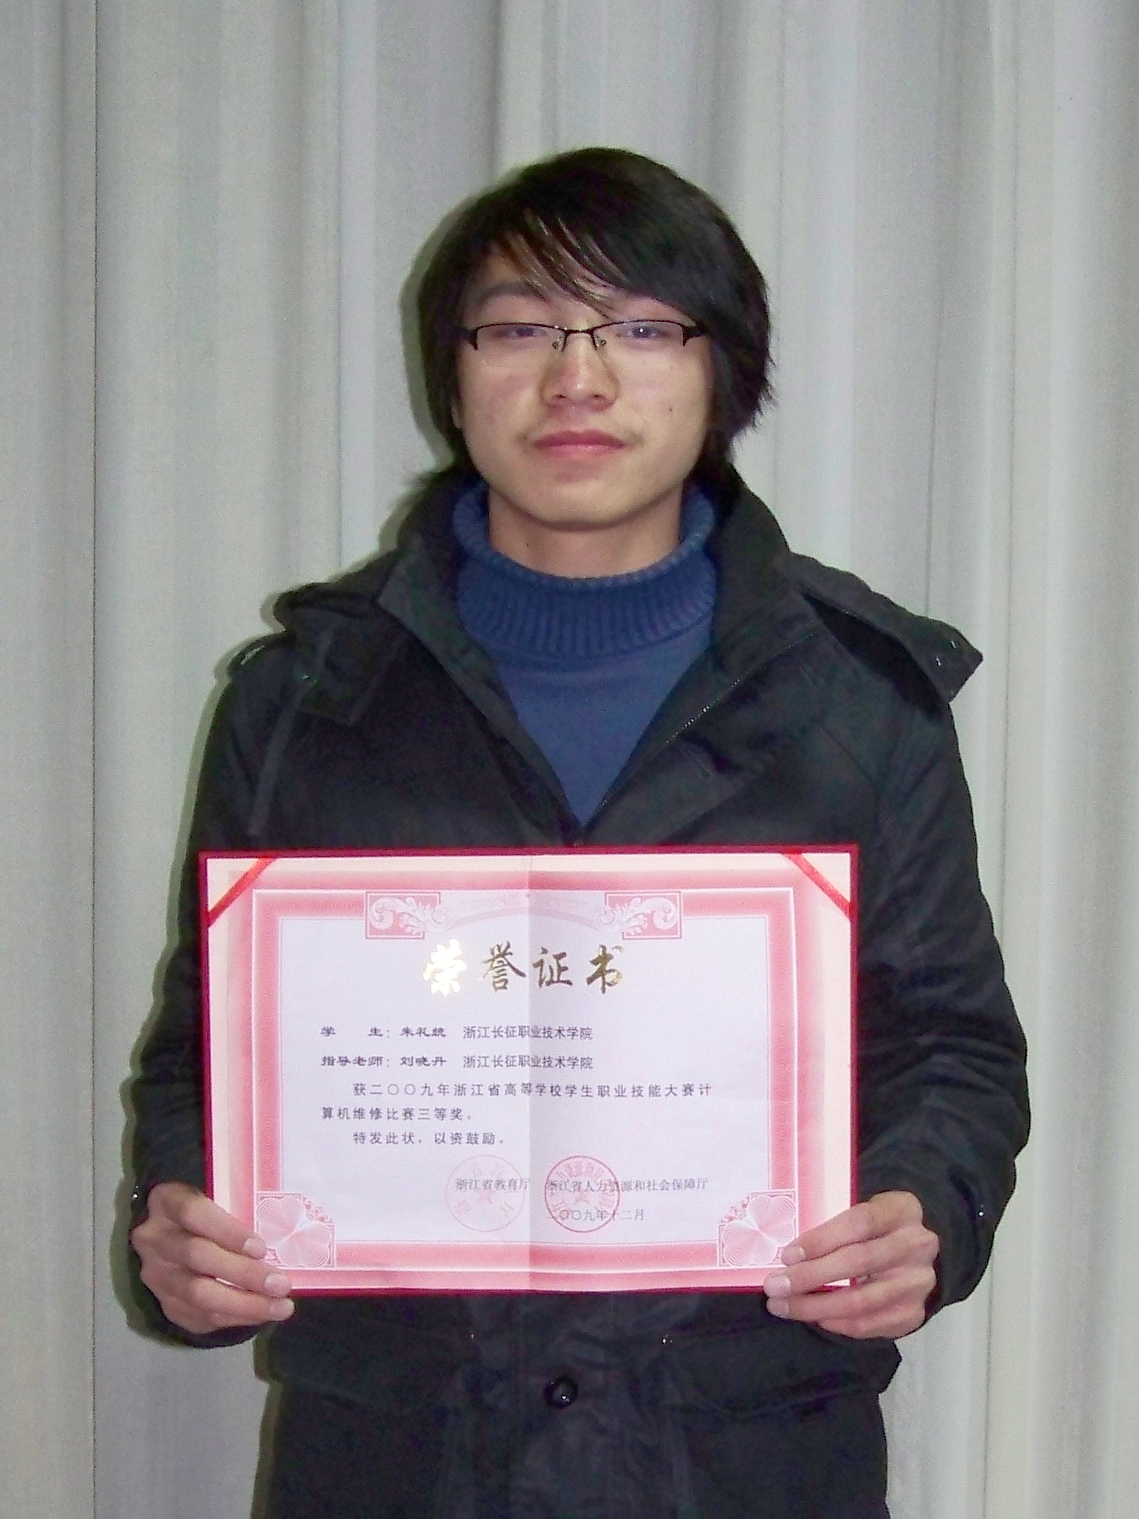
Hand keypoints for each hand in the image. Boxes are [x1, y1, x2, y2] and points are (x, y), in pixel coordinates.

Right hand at [131, 1181, 294, 1334]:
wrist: (171, 1235)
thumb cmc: (207, 1211)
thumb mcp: (217, 1195)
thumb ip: (240, 1209)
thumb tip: (286, 1235)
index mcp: (167, 1201)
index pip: (193, 1213)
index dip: (227, 1231)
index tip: (261, 1248)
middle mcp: (154, 1239)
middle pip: (196, 1256)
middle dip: (243, 1273)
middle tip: (280, 1284)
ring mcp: (156, 1274)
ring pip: (196, 1294)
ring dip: (243, 1304)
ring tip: (280, 1307)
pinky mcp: (164, 1302)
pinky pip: (198, 1316)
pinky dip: (234, 1317)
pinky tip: (261, 1314)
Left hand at [763, 1191, 937, 1338]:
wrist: (918, 1253)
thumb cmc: (878, 1228)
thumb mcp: (865, 1211)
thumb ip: (835, 1226)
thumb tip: (787, 1254)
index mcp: (900, 1210)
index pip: (859, 1223)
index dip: (821, 1240)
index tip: (787, 1255)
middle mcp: (916, 1246)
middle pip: (859, 1262)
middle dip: (810, 1277)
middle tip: (775, 1287)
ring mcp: (917, 1282)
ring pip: (863, 1300)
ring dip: (817, 1307)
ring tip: (784, 1307)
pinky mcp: (913, 1312)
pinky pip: (870, 1325)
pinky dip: (837, 1324)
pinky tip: (814, 1318)